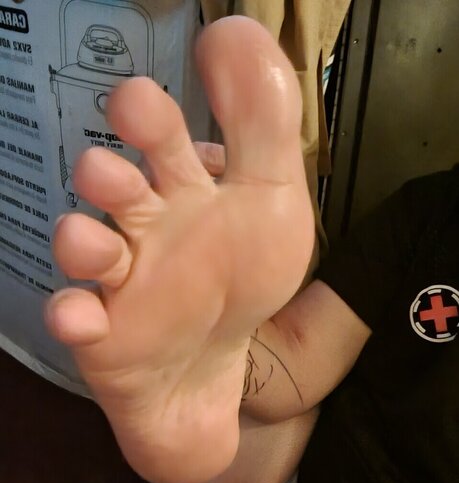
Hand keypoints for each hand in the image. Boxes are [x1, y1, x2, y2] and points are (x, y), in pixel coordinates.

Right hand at [46, 17, 313, 482]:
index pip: (158, 135)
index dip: (147, 113)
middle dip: (106, 171)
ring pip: (84, 245)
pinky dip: (74, 316)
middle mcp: (143, 224)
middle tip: (116, 172)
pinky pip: (76, 317)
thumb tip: (235, 31)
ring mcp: (119, 277)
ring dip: (83, 240)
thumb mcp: (275, 200)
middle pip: (111, 183)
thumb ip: (264, 123)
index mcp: (184, 187)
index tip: (139, 99)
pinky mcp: (102, 330)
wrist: (218, 364)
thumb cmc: (244, 279)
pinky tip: (84, 318)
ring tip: (99, 245)